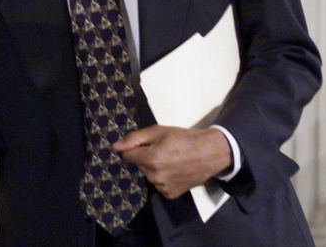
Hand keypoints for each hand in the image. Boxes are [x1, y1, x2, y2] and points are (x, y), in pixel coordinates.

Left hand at [113, 125, 231, 199]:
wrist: (210, 153)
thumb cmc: (183, 138)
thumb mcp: (158, 131)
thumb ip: (134, 139)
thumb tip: (115, 146)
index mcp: (150, 159)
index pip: (127, 156)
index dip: (135, 148)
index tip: (146, 145)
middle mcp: (154, 176)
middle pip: (139, 165)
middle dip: (146, 158)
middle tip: (163, 150)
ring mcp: (163, 187)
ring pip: (149, 175)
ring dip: (154, 169)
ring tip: (171, 160)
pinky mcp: (171, 194)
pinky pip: (159, 185)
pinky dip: (164, 179)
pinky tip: (175, 171)